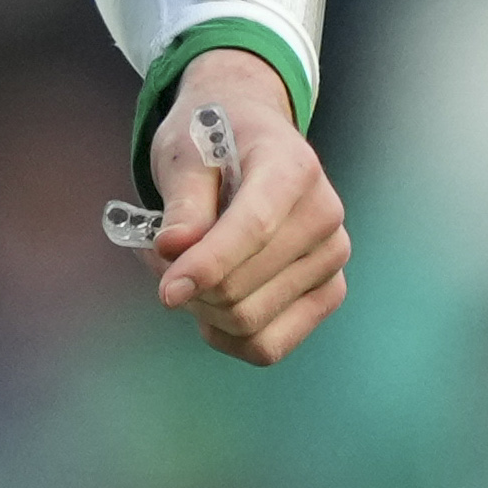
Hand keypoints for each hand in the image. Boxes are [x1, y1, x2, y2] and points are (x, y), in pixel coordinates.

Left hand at [142, 50, 348, 365]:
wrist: (252, 142)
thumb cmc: (216, 143)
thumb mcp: (186, 154)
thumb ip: (182, 201)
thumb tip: (174, 247)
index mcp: (294, 168)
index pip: (255, 228)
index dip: (208, 264)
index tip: (168, 291)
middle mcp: (325, 215)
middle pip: (243, 286)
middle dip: (187, 285)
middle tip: (156, 259)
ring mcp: (332, 259)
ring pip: (251, 321)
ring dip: (201, 310)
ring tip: (182, 273)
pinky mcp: (327, 294)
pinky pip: (269, 345)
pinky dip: (225, 335)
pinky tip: (208, 304)